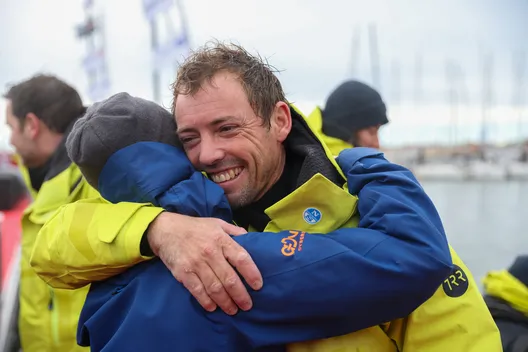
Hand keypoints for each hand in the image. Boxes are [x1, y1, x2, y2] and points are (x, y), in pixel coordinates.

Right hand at [147, 212, 262, 314]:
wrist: (166, 229)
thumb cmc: (195, 227)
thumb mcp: (217, 223)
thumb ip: (235, 231)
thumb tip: (251, 239)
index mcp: (221, 239)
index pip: (241, 258)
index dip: (252, 273)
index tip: (258, 285)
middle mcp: (210, 252)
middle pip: (229, 278)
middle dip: (240, 295)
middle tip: (247, 305)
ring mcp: (196, 263)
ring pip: (215, 288)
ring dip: (226, 302)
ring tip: (233, 310)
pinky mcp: (183, 273)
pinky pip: (198, 291)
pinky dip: (206, 302)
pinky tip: (213, 307)